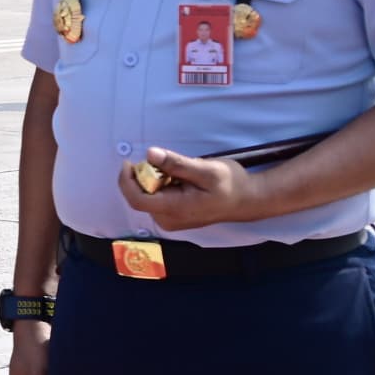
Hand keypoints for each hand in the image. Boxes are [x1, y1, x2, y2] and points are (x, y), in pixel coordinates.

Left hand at [131, 148, 259, 230]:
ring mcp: (170, 220)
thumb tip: (150, 154)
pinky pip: (157, 199)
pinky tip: (180, 181)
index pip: (136, 199)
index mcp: (175, 209)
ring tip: (180, 173)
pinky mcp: (173, 217)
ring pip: (148, 197)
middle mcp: (168, 219)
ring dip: (154, 180)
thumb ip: (177, 163)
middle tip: (165, 163)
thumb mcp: (206, 169)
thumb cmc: (230, 184)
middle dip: (145, 176)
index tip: (130, 161)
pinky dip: (161, 186)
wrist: (247, 200)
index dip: (127, 180)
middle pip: (140, 196)